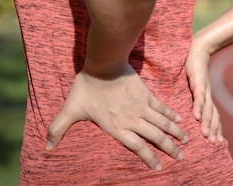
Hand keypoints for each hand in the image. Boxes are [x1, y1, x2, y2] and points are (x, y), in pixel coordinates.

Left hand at [45, 63, 187, 169]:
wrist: (104, 65)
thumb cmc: (87, 87)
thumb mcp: (70, 110)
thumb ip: (58, 129)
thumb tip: (46, 147)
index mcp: (117, 127)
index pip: (138, 147)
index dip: (150, 159)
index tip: (159, 168)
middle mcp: (133, 120)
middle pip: (156, 138)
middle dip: (170, 149)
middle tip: (181, 158)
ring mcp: (142, 107)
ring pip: (163, 123)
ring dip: (175, 133)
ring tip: (186, 141)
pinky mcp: (146, 94)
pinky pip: (162, 107)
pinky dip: (171, 114)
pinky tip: (178, 119)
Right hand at [184, 45, 223, 143]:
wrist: (197, 49)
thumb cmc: (193, 68)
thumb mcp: (192, 86)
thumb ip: (191, 98)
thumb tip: (187, 110)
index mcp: (206, 98)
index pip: (213, 116)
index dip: (216, 129)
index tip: (217, 143)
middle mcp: (207, 96)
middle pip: (213, 116)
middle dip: (214, 130)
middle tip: (214, 144)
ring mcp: (204, 89)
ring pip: (207, 108)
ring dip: (207, 122)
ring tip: (206, 135)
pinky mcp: (198, 81)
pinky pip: (199, 96)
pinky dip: (198, 106)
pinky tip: (196, 116)